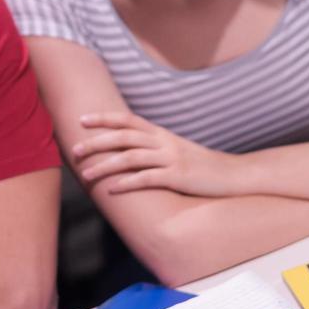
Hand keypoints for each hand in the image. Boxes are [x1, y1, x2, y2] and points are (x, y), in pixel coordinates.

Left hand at [74, 111, 248, 196]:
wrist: (234, 175)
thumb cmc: (202, 166)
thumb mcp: (177, 150)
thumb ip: (155, 147)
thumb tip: (129, 150)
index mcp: (162, 134)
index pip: (128, 120)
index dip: (104, 119)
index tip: (81, 120)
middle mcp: (164, 142)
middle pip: (123, 137)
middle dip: (97, 142)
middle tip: (75, 150)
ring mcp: (172, 159)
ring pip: (130, 158)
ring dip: (105, 165)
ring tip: (86, 174)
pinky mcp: (178, 177)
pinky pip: (147, 179)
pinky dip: (127, 183)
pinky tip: (111, 190)